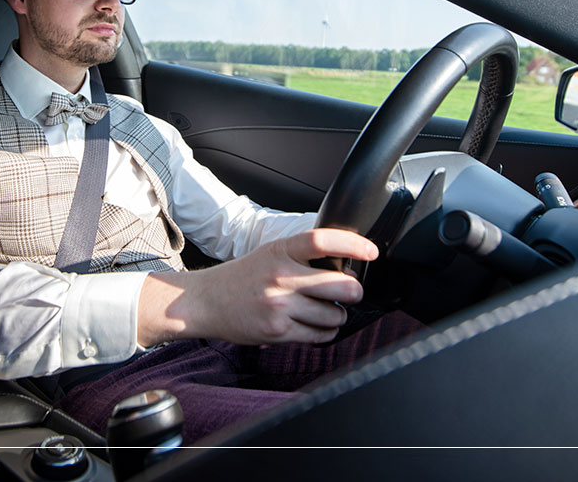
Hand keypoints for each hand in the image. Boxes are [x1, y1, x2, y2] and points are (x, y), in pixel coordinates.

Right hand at [138, 228, 377, 346]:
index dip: (353, 245)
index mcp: (281, 251)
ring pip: (335, 315)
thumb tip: (346, 264)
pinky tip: (316, 325)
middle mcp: (281, 277)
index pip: (323, 241)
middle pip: (341, 285)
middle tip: (351, 292)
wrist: (205, 301)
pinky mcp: (278, 331)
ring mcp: (280, 306)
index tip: (371, 251)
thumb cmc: (243, 277)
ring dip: (338, 315)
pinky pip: (319, 336)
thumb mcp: (270, 253)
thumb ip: (302, 255)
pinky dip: (325, 332)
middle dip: (354, 292)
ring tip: (327, 311)